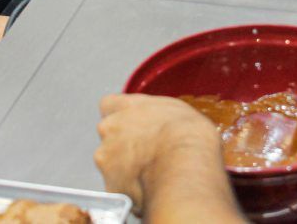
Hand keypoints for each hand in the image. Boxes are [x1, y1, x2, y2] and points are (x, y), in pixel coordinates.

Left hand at [96, 95, 230, 216]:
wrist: (185, 170)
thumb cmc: (190, 139)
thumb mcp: (182, 112)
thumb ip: (162, 116)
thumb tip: (170, 126)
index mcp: (128, 106)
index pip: (109, 104)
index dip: (121, 116)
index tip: (134, 124)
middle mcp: (111, 129)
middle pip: (109, 136)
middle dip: (123, 145)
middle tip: (147, 153)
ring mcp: (107, 159)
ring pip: (111, 165)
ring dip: (124, 169)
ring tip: (152, 175)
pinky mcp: (110, 186)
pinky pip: (118, 189)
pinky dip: (129, 191)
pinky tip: (150, 190)